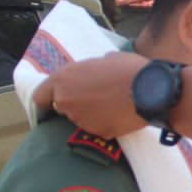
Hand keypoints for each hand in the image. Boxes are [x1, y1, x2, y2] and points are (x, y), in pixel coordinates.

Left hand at [31, 54, 149, 138]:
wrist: (151, 90)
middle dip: (75, 104)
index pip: (40, 96)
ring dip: (91, 114)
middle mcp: (66, 101)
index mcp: (64, 79)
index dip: (48, 98)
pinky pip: (97, 128)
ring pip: (81, 119)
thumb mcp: (108, 59)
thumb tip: (99, 68)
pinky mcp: (96, 133)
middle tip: (94, 99)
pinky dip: (105, 124)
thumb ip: (93, 68)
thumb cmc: (129, 69)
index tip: (56, 99)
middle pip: (62, 108)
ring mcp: (80, 119)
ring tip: (111, 105)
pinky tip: (119, 115)